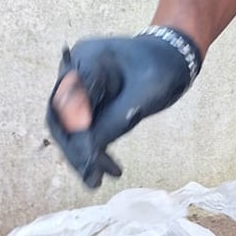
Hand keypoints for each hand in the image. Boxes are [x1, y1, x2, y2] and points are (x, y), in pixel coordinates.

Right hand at [46, 28, 200, 187]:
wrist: (173, 54)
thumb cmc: (162, 67)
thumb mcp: (143, 96)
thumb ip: (115, 122)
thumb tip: (89, 154)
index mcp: (85, 60)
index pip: (67, 105)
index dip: (75, 139)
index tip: (88, 165)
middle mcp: (75, 72)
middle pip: (62, 118)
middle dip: (76, 152)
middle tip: (92, 180)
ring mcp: (80, 86)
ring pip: (71, 127)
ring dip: (84, 154)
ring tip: (98, 181)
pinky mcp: (89, 99)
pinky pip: (85, 127)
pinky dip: (94, 147)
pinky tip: (108, 168)